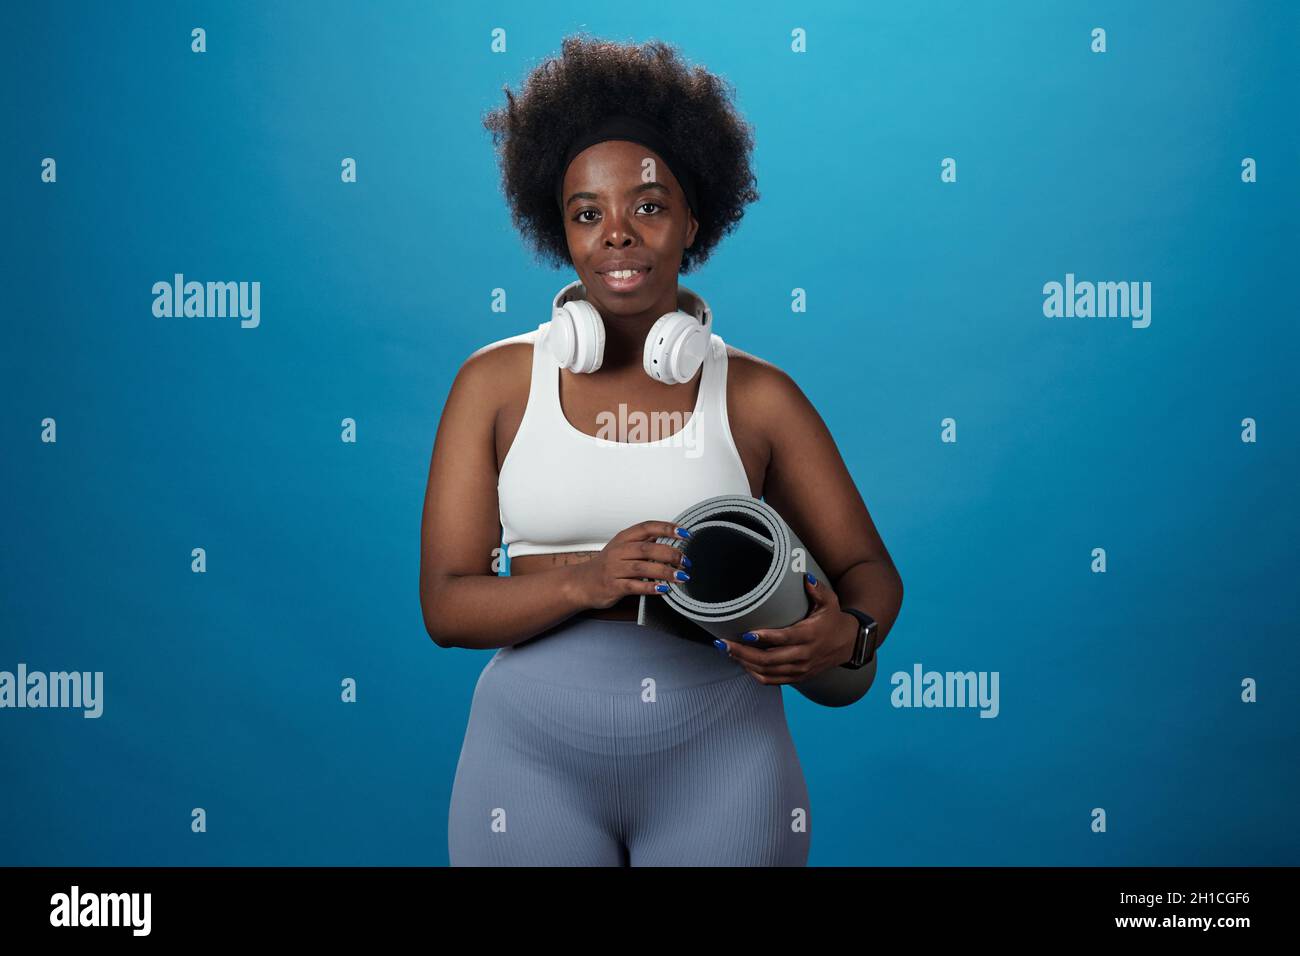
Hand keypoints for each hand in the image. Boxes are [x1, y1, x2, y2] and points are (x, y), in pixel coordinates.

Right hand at [568, 520, 691, 609]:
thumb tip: (670, 535)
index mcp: (623, 538)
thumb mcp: (623, 548)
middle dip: (670, 554)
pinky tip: (663, 589)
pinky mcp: (613, 586)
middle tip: (686, 561)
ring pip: (642, 568)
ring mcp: (614, 569)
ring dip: (664, 572)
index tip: (684, 534)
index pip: (647, 527)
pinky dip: (650, 588)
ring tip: (681, 577)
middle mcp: (618, 551)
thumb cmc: (607, 565)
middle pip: (647, 549)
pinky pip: (634, 586)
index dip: (667, 529)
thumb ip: (644, 541)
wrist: (581, 583)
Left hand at [717, 573, 856, 684]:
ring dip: (745, 663)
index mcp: (809, 635)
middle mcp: (804, 655)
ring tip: (728, 651)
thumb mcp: (830, 602)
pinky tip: (743, 663)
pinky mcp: (797, 677)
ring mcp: (800, 669)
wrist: (848, 645)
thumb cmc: (834, 620)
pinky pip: (772, 680)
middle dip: (743, 653)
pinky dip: (755, 674)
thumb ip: (817, 589)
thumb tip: (805, 576)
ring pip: (767, 672)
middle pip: (769, 659)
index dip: (764, 637)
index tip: (745, 632)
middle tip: (724, 644)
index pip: (784, 638)